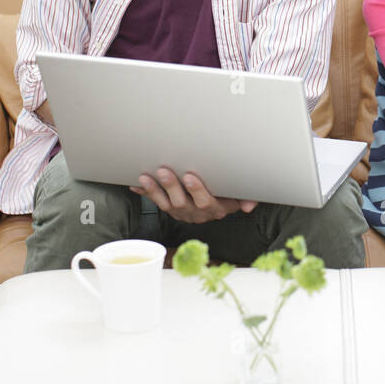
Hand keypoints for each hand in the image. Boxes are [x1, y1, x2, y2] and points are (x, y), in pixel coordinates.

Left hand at [131, 167, 258, 223]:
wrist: (219, 204)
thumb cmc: (230, 193)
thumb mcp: (240, 196)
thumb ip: (247, 198)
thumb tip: (250, 206)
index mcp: (214, 208)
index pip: (205, 202)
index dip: (197, 191)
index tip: (190, 177)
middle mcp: (196, 212)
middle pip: (182, 202)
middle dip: (171, 187)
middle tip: (164, 171)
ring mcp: (181, 211)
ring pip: (166, 204)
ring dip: (154, 191)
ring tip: (145, 177)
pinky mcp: (170, 207)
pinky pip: (156, 201)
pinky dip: (145, 193)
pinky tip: (134, 185)